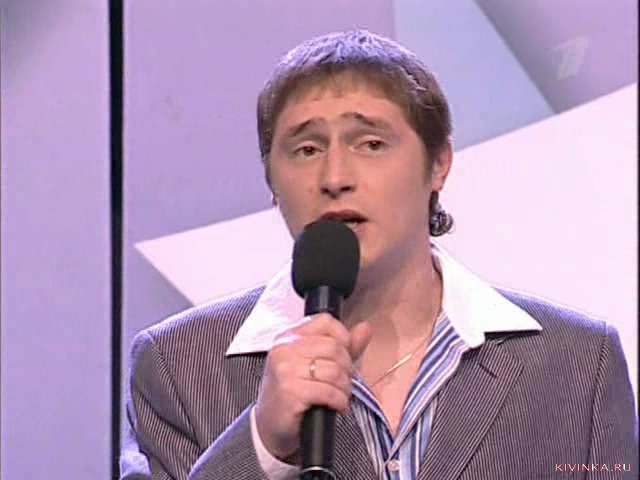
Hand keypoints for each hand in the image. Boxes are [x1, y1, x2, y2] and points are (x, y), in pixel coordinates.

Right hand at [254, 313, 371, 461]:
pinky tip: (336, 406)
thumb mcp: (314, 363)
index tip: (343, 355)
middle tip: (342, 382)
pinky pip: (329, 392)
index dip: (343, 337)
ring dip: (344, 388)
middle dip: (346, 368)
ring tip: (339, 396)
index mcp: (288, 336)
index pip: (325, 321)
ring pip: (334, 371)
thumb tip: (365, 328)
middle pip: (334, 347)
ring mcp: (286, 370)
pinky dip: (339, 401)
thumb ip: (343, 346)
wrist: (270, 425)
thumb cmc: (293, 393)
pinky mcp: (291, 392)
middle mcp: (284, 349)